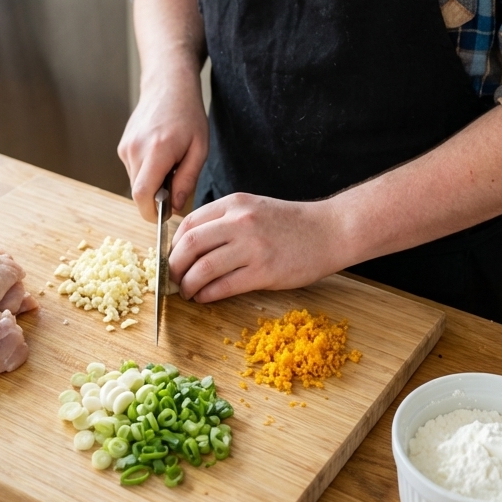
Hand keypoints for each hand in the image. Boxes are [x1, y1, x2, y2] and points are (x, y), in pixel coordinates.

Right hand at [118, 62, 208, 222]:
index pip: (143, 195)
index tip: (164, 218)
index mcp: (157, 151)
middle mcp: (135, 150)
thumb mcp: (199, 149)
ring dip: (152, 183)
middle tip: (176, 184)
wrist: (168, 87)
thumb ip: (187, 180)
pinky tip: (160, 155)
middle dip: (156, 199)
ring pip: (135, 182)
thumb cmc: (189, 115)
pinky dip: (146, 171)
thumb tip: (175, 208)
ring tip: (170, 164)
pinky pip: (133, 170)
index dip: (151, 213)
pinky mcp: (122, 146)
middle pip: (138, 192)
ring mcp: (125, 147)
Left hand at [168, 193, 342, 302]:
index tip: (173, 258)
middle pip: (189, 245)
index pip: (188, 223)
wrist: (329, 231)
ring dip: (188, 285)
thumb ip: (225, 222)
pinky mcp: (264, 271)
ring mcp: (252, 247)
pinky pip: (224, 286)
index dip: (173, 245)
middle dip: (174, 266)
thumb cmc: (291, 224)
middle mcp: (240, 221)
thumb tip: (190, 246)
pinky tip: (205, 298)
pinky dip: (208, 295)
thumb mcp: (254, 209)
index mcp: (235, 204)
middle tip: (173, 279)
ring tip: (187, 292)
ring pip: (203, 268)